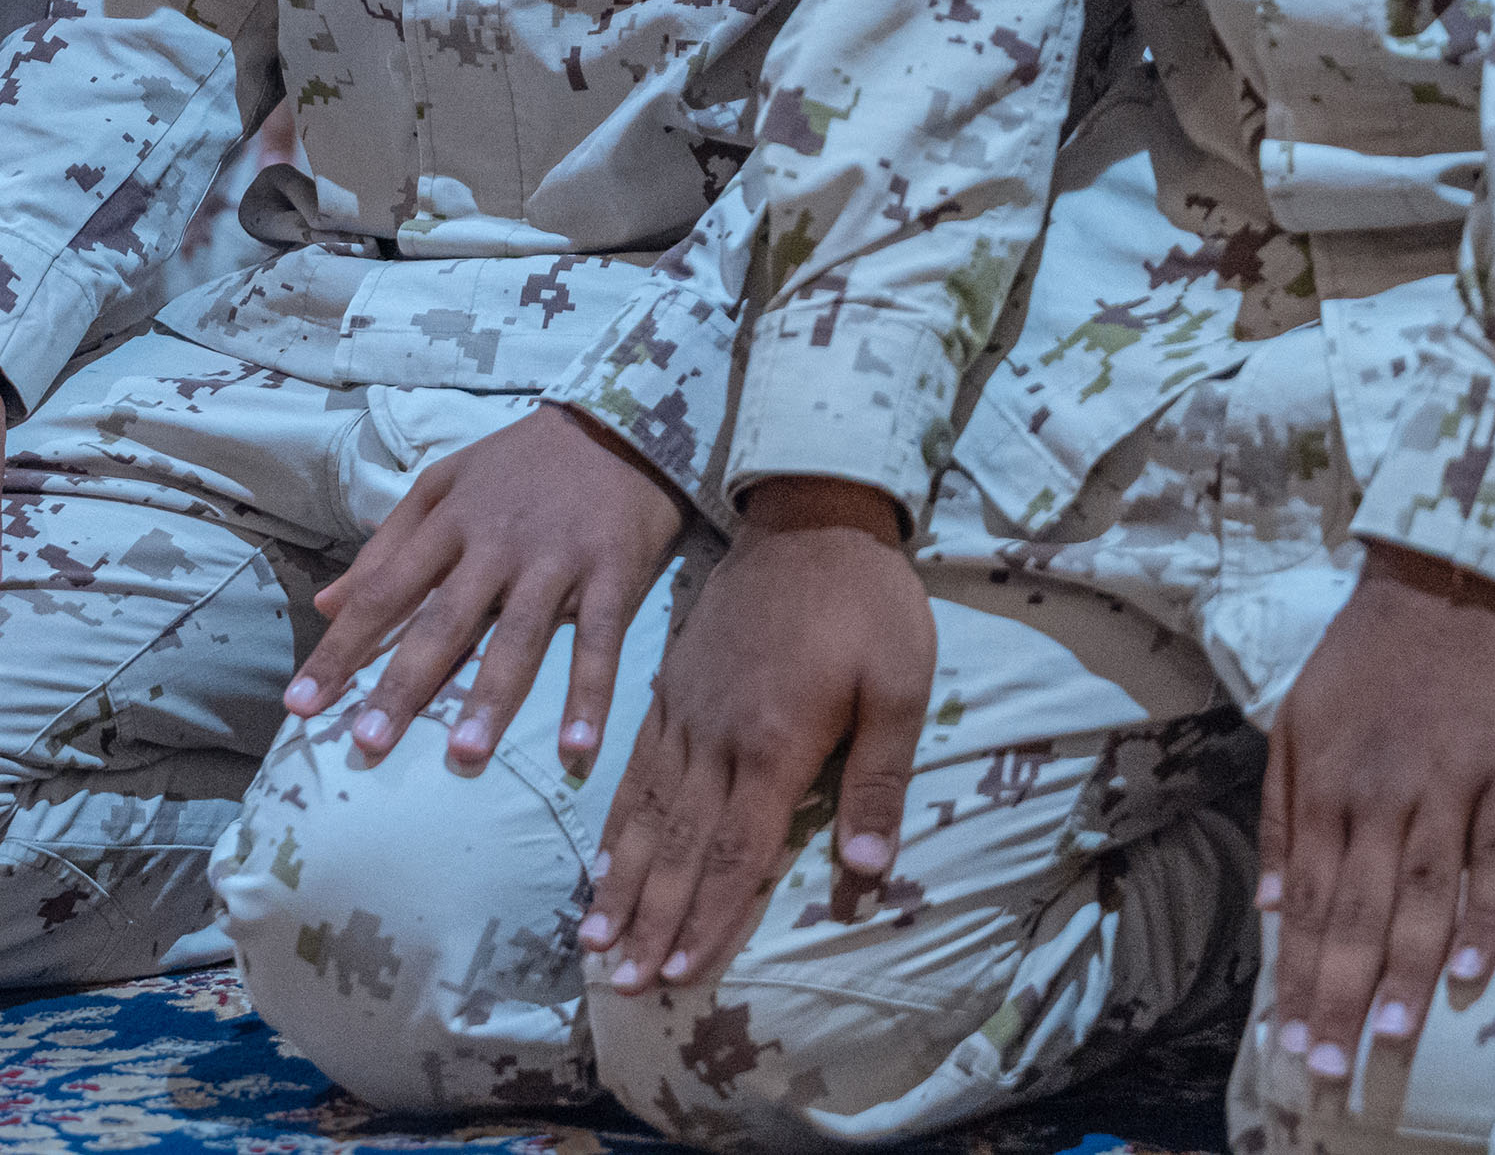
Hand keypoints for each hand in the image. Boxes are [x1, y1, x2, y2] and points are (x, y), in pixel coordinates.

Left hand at [282, 405, 682, 773]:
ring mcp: (555, 560)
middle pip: (442, 622)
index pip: (383, 593)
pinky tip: (577, 750)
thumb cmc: (518, 466)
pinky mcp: (613, 572)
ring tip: (464, 756)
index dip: (340, 649)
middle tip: (368, 744)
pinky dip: (589, 697)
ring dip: (491, 699)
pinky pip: (600, 643)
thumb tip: (326, 605)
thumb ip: (386, 547)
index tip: (300, 705)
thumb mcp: (442, 487)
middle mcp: (495, 544)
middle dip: (403, 685)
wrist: (617, 423)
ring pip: (518, 637)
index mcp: (447, 522)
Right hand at [583, 478, 935, 994]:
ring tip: (594, 934)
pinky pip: (636, 763)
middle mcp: (715, 735)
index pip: (733, 849)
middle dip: (648, 916)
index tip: (678, 972)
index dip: (706, 917)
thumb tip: (869, 872)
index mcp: (773, 741)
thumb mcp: (900, 686)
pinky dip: (617, 816)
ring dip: (620, 877)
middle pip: (677, 843)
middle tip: (618, 978)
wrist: (810, 516)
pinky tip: (603, 850)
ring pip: (645, 809)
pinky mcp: (671, 684)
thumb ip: (878, 781)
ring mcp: (685, 708)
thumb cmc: (867, 604)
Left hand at [1260, 543, 1494, 1076]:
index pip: (1311, 899)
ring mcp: (1452, 790)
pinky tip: (1471, 974)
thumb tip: (1274, 907)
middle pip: (1360, 912)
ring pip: (1424, 898)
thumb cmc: (1368, 657)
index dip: (1301, 973)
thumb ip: (1283, 816)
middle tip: (1330, 1067)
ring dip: (1408, 974)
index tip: (1292, 1039)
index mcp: (1326, 782)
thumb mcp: (1298, 720)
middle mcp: (1382, 793)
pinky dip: (1485, 919)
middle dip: (1342, 994)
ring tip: (1393, 1041)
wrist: (1454, 582)